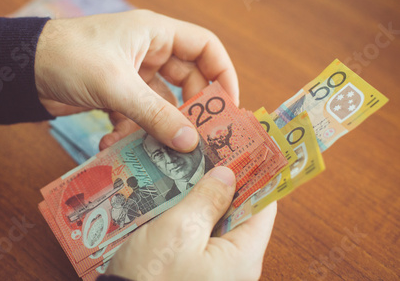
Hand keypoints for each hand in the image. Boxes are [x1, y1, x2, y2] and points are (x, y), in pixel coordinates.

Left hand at [34, 10, 238, 152]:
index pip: (206, 47)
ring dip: (157, 128)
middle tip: (197, 140)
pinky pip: (137, 115)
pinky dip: (131, 132)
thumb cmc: (70, 57)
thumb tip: (190, 142)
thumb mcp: (116, 86)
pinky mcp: (117, 95)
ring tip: (155, 150)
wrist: (23, 69)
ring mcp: (133, 75)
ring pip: (161, 104)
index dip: (222, 74)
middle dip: (191, 111)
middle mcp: (149, 52)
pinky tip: (115, 144)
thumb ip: (155, 114)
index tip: (228, 108)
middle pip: (187, 81)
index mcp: (156, 34)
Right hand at [106, 166, 276, 280]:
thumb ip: (207, 198)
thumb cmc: (152, 277)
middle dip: (225, 181)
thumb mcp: (180, 230)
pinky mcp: (194, 266)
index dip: (256, 175)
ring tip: (190, 167)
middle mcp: (235, 262)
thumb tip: (227, 175)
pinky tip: (175, 193)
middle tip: (210, 153)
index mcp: (243, 256)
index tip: (243, 149)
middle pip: (239, 211)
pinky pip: (200, 232)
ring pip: (216, 219)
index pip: (264, 206)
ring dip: (204, 195)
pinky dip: (190, 211)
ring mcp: (214, 266)